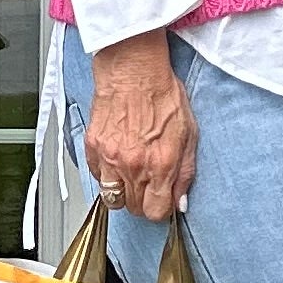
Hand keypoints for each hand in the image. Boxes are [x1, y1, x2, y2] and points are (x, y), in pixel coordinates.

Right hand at [85, 30, 198, 222]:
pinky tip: (116, 161)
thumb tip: (181, 200)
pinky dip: (105, 174)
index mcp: (161, 164)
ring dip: (122, 193)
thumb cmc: (162, 94)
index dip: (161, 209)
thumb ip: (185, 172)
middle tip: (148, 186)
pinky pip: (96, 176)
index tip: (162, 201)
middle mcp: (134, 165)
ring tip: (130, 177)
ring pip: (112, 198)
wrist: (134, 70)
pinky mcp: (93, 147)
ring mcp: (110, 158)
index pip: (157, 212)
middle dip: (143, 201)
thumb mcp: (189, 134)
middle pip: (133, 208)